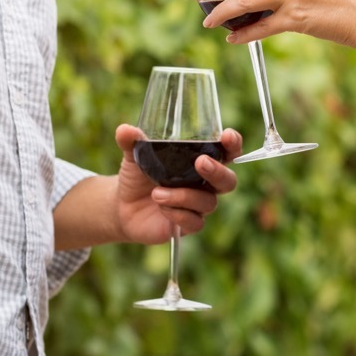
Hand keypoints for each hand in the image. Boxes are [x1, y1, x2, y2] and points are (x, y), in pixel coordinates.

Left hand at [113, 123, 241, 243]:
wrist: (123, 205)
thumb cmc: (137, 175)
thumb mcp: (134, 155)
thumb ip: (132, 141)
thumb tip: (125, 130)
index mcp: (200, 161)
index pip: (226, 152)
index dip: (233, 145)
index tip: (227, 136)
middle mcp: (205, 184)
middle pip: (228, 180)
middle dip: (217, 171)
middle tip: (200, 163)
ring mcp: (198, 206)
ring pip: (208, 202)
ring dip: (183, 196)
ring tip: (157, 193)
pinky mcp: (189, 225)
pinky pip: (194, 222)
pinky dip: (177, 213)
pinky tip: (161, 207)